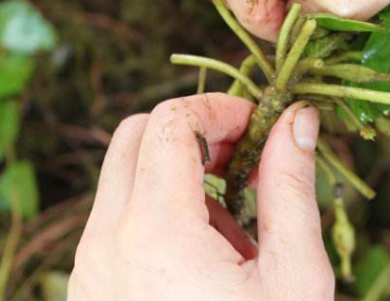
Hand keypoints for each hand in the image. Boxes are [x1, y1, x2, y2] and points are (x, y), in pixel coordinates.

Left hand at [67, 93, 333, 300]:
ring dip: (177, 171)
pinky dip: (159, 207)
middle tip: (242, 157)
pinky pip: (117, 216)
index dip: (220, 107)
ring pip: (123, 175)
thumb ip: (291, 186)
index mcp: (156, 231)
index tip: (260, 123)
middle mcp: (106, 241)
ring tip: (232, 225)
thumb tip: (299, 120)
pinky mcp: (91, 283)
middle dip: (192, 130)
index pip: (171, 122)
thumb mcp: (294, 273)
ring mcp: (90, 265)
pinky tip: (203, 253)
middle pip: (134, 136)